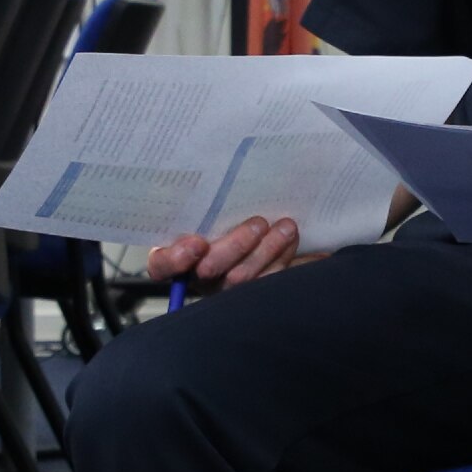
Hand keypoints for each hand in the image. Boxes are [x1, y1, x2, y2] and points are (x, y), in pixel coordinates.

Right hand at [148, 215, 311, 290]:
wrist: (232, 241)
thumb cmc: (210, 221)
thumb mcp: (198, 210)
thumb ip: (198, 204)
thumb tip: (204, 177)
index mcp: (175, 258)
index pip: (162, 265)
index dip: (175, 259)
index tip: (196, 243)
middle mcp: (198, 277)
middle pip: (212, 273)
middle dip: (237, 247)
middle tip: (258, 224)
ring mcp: (225, 289)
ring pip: (244, 281)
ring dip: (268, 252)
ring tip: (286, 228)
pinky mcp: (254, 294)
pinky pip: (271, 284)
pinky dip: (291, 264)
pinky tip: (309, 251)